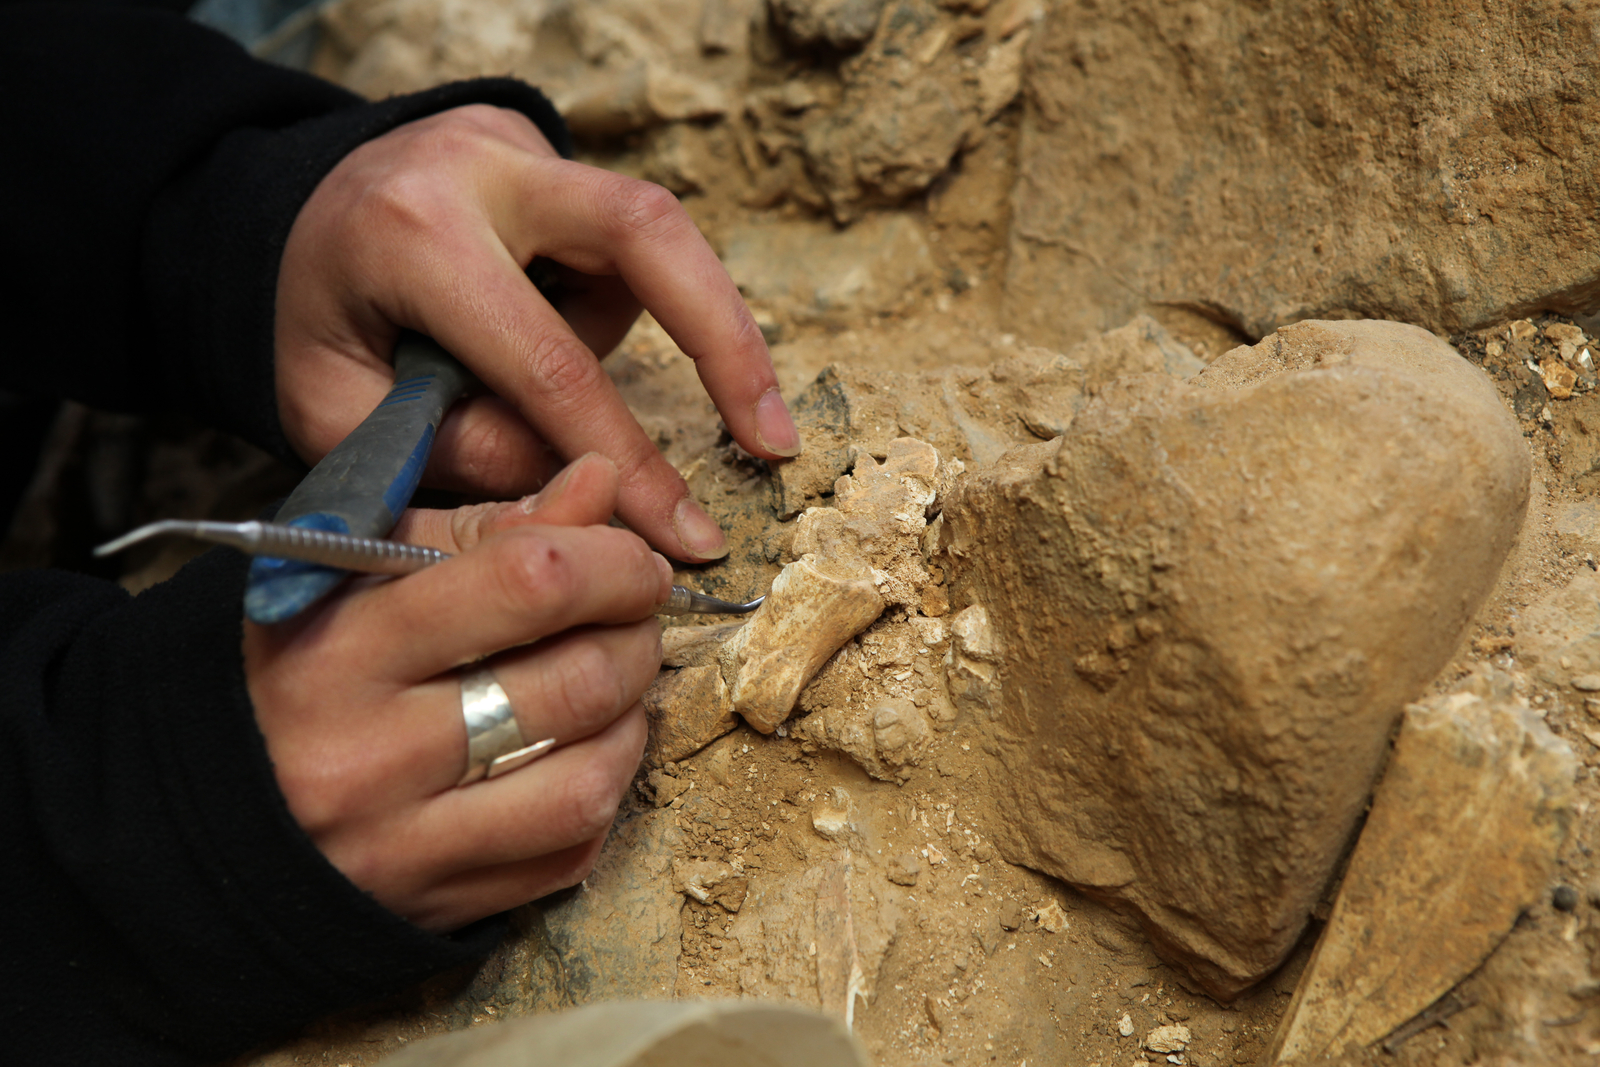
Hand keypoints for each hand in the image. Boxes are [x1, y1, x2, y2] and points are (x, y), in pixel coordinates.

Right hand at [243, 454, 667, 930]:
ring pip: (587, 780)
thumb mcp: (353, 570)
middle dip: (634, 636)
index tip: (629, 558)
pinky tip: (584, 748)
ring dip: (632, 718)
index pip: (526, 582)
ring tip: (614, 680)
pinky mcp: (436, 904)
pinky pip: (569, 851)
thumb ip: (482, 527)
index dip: (610, 560)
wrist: (189, 812)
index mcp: (337, 646)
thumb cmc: (288, 667)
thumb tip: (599, 484)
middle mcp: (368, 753)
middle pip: (573, 683)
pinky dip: (603, 790)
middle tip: (632, 617)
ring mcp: (404, 843)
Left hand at [275, 103, 801, 562]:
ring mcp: (525, 144)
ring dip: (653, 327)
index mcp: (412, 236)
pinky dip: (618, 304)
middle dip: (728, 344)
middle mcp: (482, 166)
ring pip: (649, 241)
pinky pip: (622, 242)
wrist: (287, 219)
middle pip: (650, 235)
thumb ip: (452, 456)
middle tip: (776, 439)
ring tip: (569, 372)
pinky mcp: (553, 150)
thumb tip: (574, 485)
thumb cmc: (316, 323)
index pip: (550, 364)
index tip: (685, 535)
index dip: (630, 463)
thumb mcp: (339, 413)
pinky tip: (552, 322)